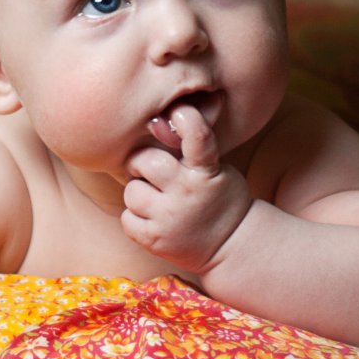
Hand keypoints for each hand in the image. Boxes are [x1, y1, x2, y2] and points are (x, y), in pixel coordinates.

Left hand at [121, 104, 252, 272]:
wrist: (231, 245)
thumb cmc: (217, 198)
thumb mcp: (216, 169)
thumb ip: (190, 150)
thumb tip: (155, 121)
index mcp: (206, 171)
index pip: (198, 138)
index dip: (186, 120)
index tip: (178, 112)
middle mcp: (186, 193)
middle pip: (145, 161)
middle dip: (141, 163)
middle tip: (149, 171)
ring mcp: (169, 218)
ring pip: (132, 192)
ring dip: (139, 193)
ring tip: (156, 200)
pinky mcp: (154, 240)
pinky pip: (127, 218)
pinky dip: (135, 217)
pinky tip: (153, 219)